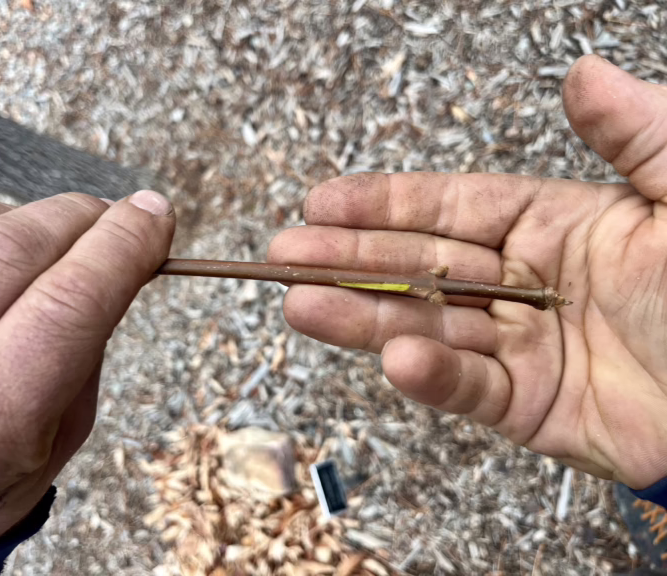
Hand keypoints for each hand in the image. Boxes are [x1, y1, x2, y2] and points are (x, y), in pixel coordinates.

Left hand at [0, 159, 174, 551]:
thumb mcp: (59, 431)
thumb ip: (85, 343)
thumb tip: (115, 249)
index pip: (67, 306)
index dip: (121, 248)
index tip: (151, 217)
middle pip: (6, 253)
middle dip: (75, 219)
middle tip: (106, 216)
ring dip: (7, 215)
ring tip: (31, 234)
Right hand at [269, 55, 666, 488]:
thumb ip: (639, 137)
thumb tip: (584, 75)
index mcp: (555, 226)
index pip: (451, 208)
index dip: (384, 202)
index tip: (322, 200)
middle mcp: (526, 284)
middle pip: (421, 265)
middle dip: (351, 258)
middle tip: (284, 254)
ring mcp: (523, 347)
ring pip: (429, 325)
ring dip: (363, 316)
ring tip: (300, 303)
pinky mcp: (529, 407)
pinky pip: (472, 389)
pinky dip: (432, 376)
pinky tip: (393, 358)